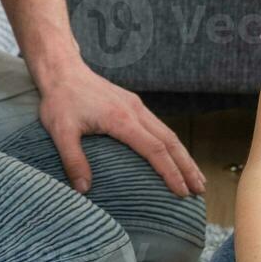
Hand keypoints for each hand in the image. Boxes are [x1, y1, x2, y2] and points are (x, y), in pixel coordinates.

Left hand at [32, 58, 205, 198]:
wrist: (63, 69)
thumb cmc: (60, 100)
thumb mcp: (61, 131)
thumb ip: (73, 160)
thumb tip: (84, 190)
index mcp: (122, 119)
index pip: (154, 149)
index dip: (170, 172)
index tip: (181, 192)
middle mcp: (135, 111)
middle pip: (170, 141)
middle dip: (186, 166)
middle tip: (199, 189)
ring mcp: (136, 106)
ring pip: (168, 133)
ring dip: (184, 156)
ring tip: (196, 177)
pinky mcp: (133, 104)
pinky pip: (159, 127)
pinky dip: (172, 145)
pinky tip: (175, 156)